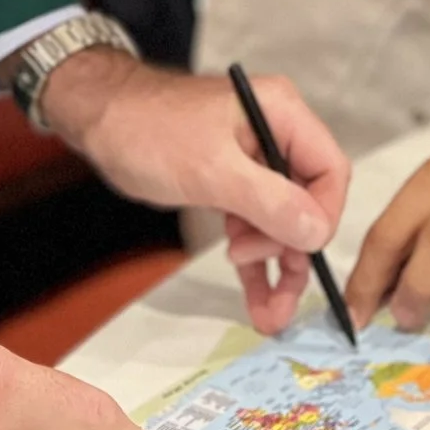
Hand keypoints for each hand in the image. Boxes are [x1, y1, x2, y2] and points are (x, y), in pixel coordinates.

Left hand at [37, 51, 349, 334]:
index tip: (299, 253)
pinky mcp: (232, 183)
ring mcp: (254, 162)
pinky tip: (257, 297)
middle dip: (295, 254)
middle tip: (278, 298)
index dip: (322, 216)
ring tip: (270, 315)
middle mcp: (275, 135)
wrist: (100, 120)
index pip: (329, 170)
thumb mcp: (210, 169)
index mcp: (282, 114)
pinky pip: (255, 225)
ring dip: (277, 267)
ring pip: (282, 221)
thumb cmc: (149, 129)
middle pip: (308, 202)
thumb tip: (317, 231)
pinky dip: (255, 261)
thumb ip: (267, 200)